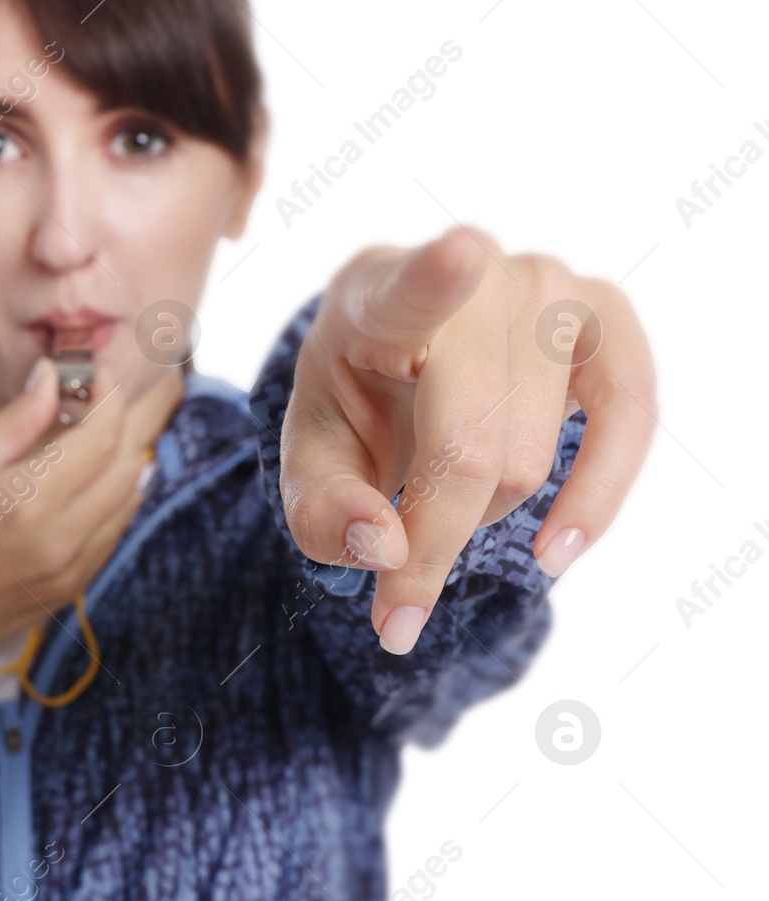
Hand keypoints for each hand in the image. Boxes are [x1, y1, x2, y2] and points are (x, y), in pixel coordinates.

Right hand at [0, 361, 182, 651]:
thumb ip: (16, 421)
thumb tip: (52, 376)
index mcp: (28, 500)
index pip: (100, 437)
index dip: (109, 398)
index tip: (100, 376)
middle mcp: (61, 537)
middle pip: (125, 466)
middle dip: (120, 425)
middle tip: (98, 402)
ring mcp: (72, 568)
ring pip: (128, 501)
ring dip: (121, 462)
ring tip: (92, 439)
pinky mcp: (73, 587)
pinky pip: (113, 533)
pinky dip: (113, 500)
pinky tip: (88, 483)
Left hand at [279, 225, 656, 653]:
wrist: (405, 362)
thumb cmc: (355, 408)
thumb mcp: (311, 465)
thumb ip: (325, 513)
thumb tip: (388, 549)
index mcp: (376, 296)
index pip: (412, 286)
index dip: (439, 274)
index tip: (458, 252)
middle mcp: (473, 276)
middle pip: (470, 444)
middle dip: (433, 539)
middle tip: (398, 606)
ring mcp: (550, 287)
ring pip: (529, 457)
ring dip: (483, 513)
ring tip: (445, 497)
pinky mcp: (610, 318)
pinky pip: (630, 421)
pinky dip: (596, 498)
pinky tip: (556, 550)